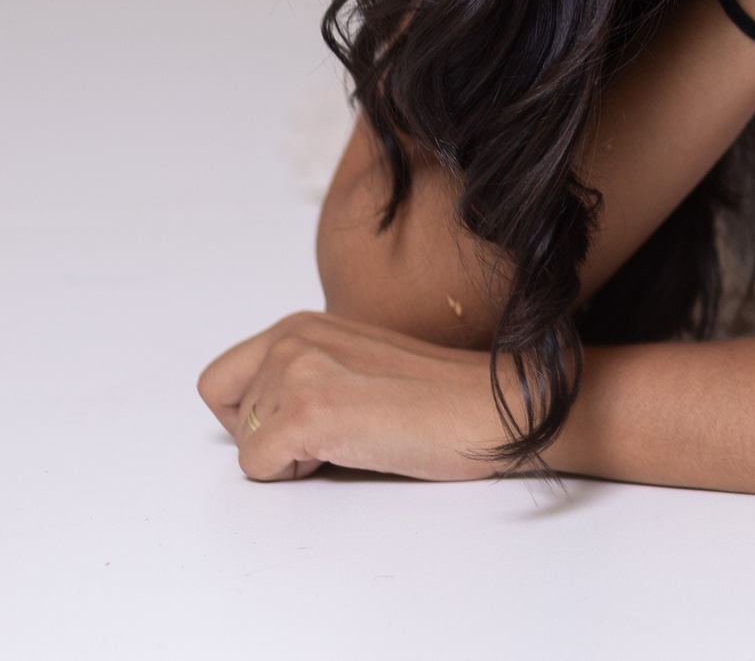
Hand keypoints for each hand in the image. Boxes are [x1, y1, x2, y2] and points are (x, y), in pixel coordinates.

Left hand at [197, 311, 513, 481]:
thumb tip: (259, 416)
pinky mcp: (308, 413)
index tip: (311, 418)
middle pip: (223, 411)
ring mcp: (297, 372)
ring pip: (243, 443)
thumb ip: (303, 372)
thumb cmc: (438, 398)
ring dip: (288, 455)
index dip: (252, 414)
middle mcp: (292, 338)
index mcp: (302, 324)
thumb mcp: (353, 364)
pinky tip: (349, 450)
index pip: (219, 381)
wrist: (491, 408)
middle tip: (330, 431)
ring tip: (352, 436)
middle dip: (264, 433)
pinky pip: (257, 468)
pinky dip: (295, 474)